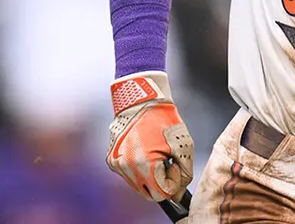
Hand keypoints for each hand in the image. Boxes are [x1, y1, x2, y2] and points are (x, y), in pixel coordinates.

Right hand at [106, 71, 193, 201]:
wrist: (141, 99)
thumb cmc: (164, 119)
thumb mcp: (183, 146)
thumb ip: (184, 173)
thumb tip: (177, 194)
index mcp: (143, 164)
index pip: (160, 193)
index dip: (172, 183)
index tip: (174, 166)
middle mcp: (125, 166)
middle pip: (147, 192)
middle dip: (161, 182)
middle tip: (168, 162)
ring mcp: (115, 162)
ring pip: (137, 184)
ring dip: (150, 176)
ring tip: (157, 153)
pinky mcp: (111, 158)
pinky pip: (129, 173)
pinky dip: (140, 168)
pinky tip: (146, 151)